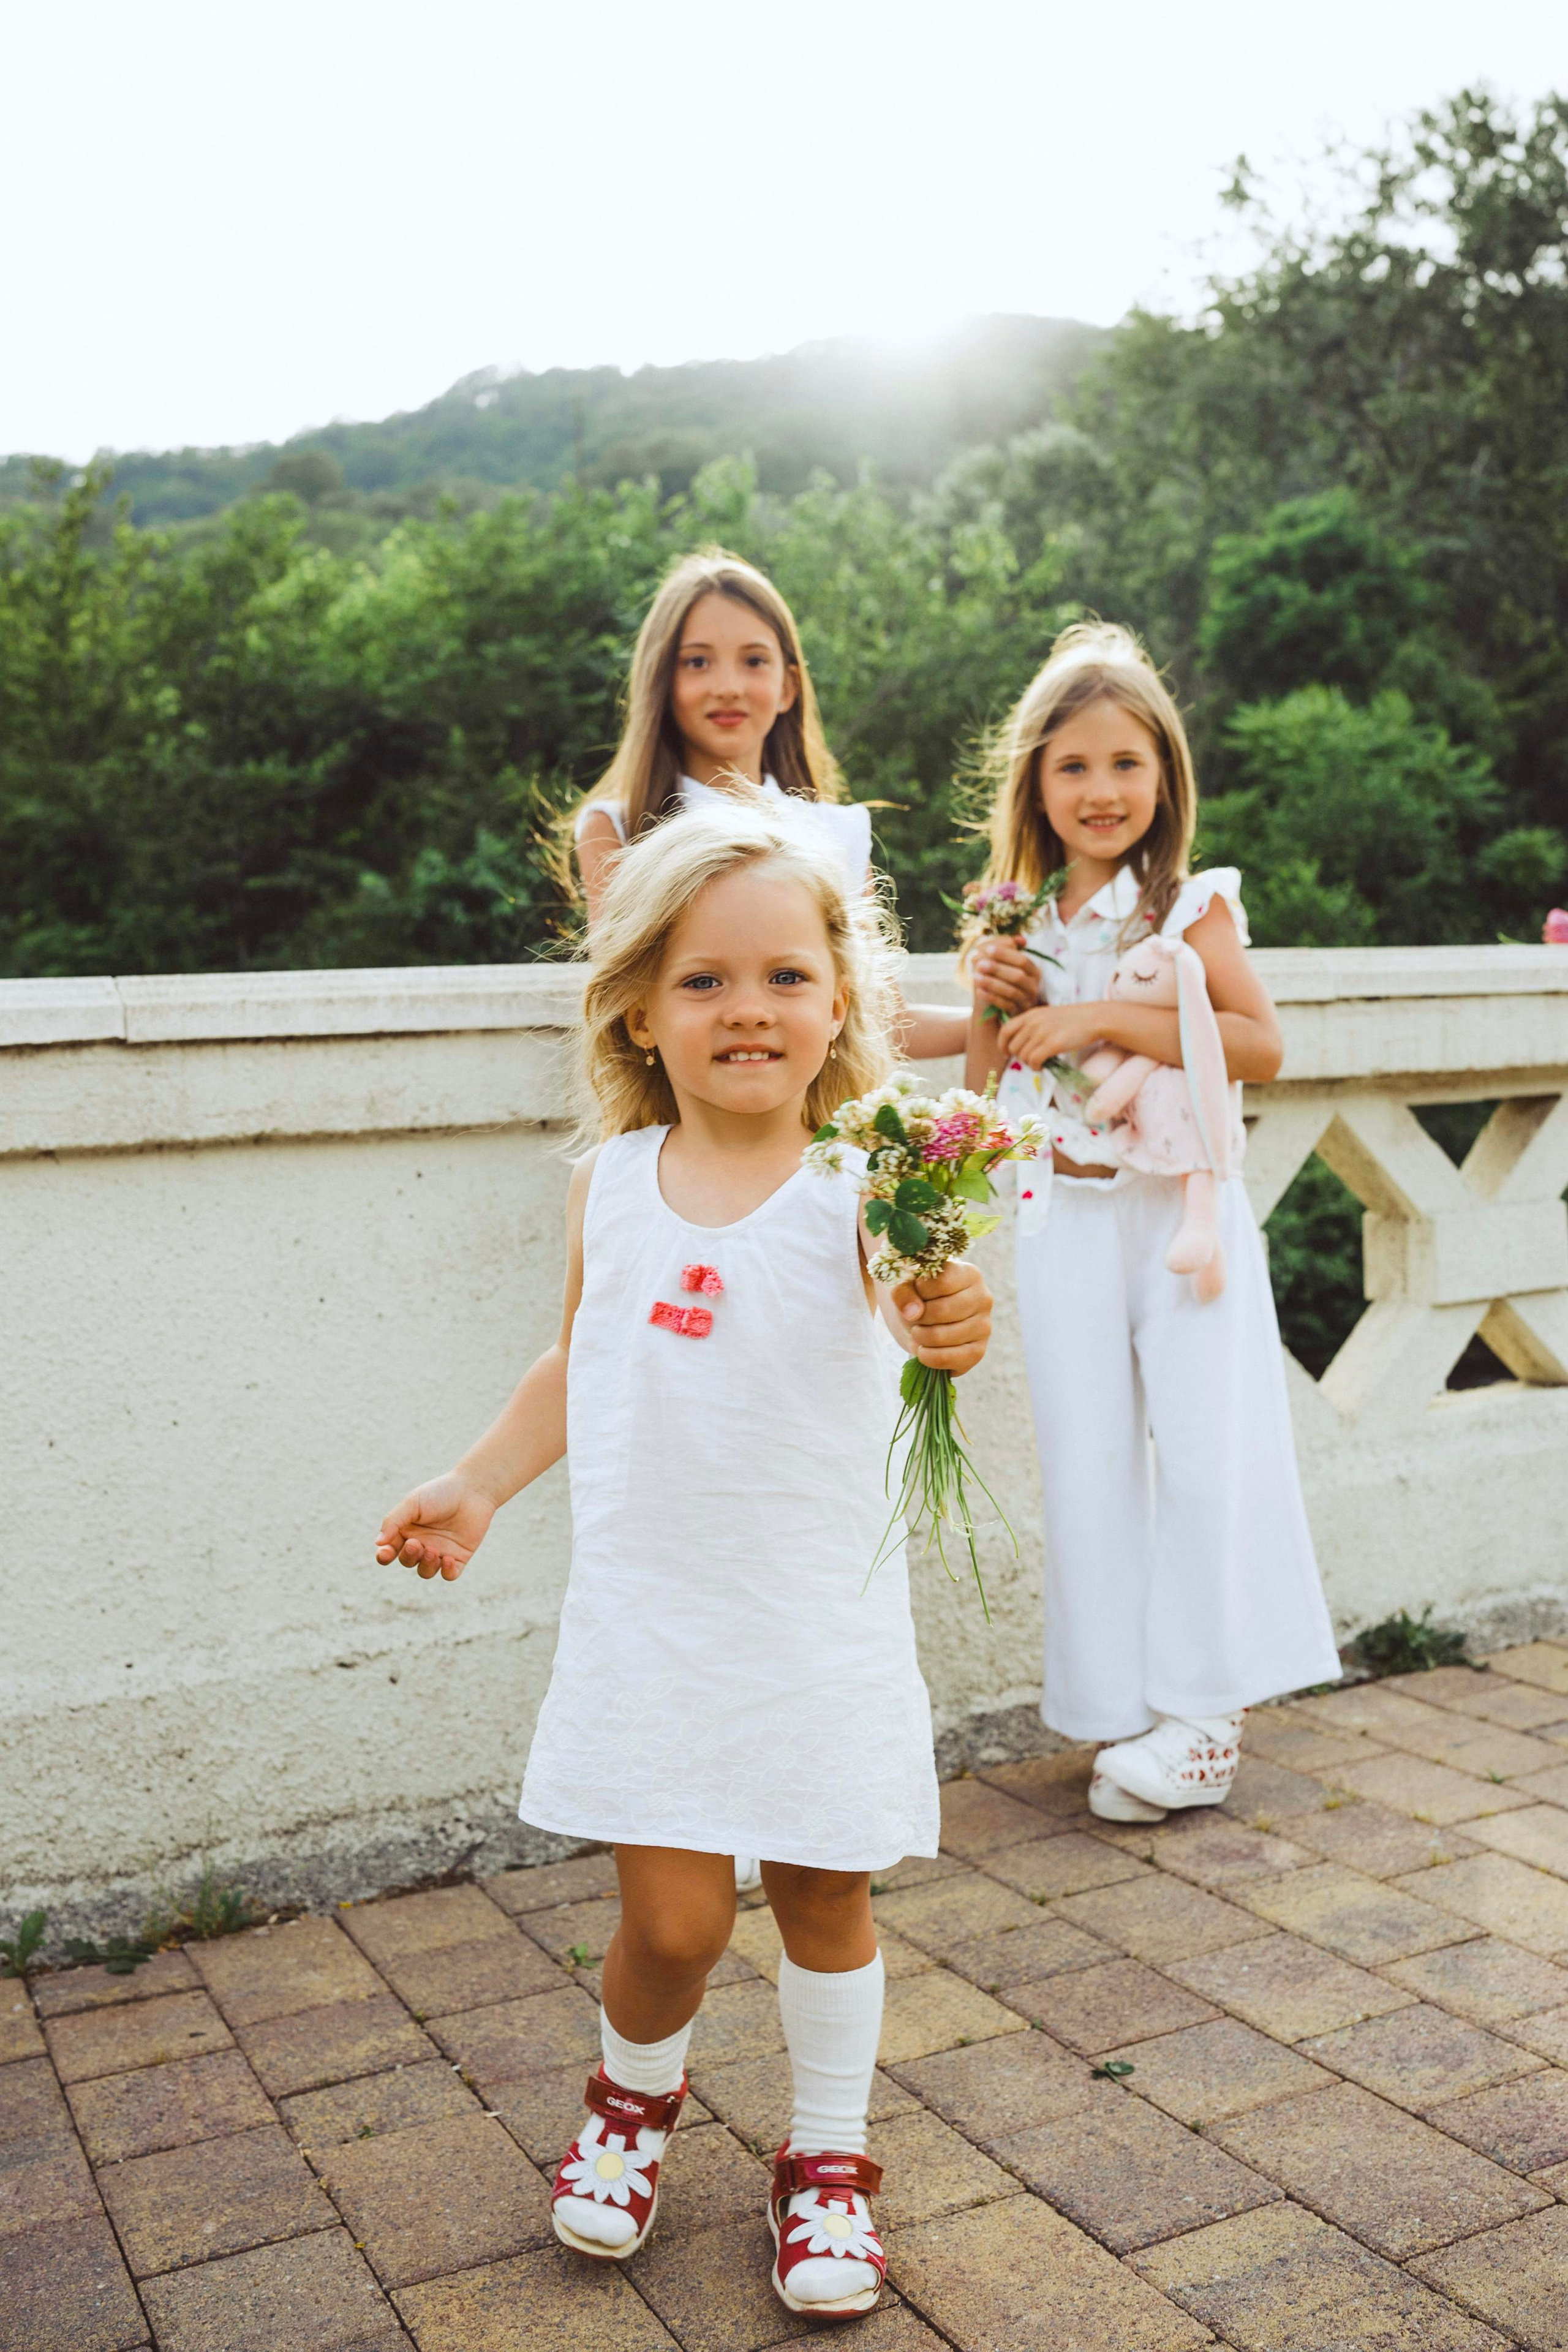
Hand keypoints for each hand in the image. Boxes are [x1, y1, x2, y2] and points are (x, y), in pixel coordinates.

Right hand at [376, 1470, 497, 1581]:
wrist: (473, 1490)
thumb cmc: (440, 1493)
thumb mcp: (413, 1503)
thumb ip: (394, 1521)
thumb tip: (378, 1543)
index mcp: (407, 1531)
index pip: (390, 1551)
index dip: (384, 1556)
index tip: (385, 1553)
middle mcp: (422, 1543)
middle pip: (407, 1561)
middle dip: (408, 1556)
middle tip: (416, 1543)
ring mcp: (440, 1552)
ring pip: (426, 1571)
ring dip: (426, 1565)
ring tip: (433, 1550)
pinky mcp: (459, 1557)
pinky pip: (450, 1575)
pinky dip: (447, 1572)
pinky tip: (448, 1559)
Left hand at [893, 1258, 992, 1374]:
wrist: (921, 1319)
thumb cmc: (916, 1296)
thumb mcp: (904, 1285)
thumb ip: (903, 1291)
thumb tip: (913, 1313)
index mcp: (969, 1274)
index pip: (941, 1283)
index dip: (919, 1291)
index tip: (915, 1293)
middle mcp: (983, 1298)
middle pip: (943, 1310)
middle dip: (918, 1317)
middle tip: (913, 1318)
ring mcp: (983, 1326)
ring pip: (944, 1336)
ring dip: (920, 1337)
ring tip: (917, 1332)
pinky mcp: (978, 1351)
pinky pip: (950, 1358)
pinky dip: (929, 1357)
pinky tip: (922, 1351)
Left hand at [971, 936, 1039, 1017]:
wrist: (1003, 1007)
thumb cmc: (1005, 980)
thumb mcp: (1007, 965)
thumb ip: (1008, 949)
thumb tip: (1018, 939)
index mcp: (1033, 971)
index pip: (1022, 960)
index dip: (1006, 954)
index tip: (988, 949)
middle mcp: (1033, 986)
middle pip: (1018, 976)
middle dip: (998, 969)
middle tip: (979, 964)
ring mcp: (1026, 1001)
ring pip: (1011, 992)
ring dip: (992, 983)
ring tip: (975, 977)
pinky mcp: (1017, 1013)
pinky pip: (1005, 1005)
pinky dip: (991, 997)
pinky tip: (978, 991)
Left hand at [998, 1002, 1099, 1067]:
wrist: (1093, 1018)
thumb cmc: (1072, 1019)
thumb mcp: (1047, 1015)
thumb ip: (1031, 1025)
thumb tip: (1019, 1043)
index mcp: (1030, 1015)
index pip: (1005, 1030)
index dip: (1002, 1044)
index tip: (1006, 1053)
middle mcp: (1033, 1023)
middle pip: (1013, 1047)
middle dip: (1020, 1057)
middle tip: (1031, 1059)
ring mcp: (1042, 1033)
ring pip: (1023, 1056)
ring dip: (1029, 1063)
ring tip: (1039, 1062)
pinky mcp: (1052, 1044)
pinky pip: (1033, 1061)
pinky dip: (1035, 1067)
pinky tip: (1042, 1066)